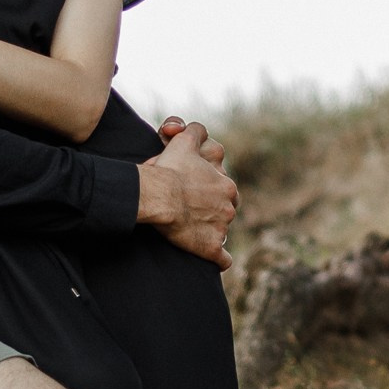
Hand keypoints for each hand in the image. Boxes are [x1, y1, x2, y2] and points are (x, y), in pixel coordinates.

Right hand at [136, 121, 239, 266]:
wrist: (159, 196)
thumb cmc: (169, 169)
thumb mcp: (183, 142)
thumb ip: (195, 131)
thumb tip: (198, 128)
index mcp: (226, 184)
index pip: (225, 189)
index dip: (211, 190)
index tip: (198, 193)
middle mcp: (229, 206)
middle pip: (227, 210)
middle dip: (216, 211)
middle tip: (196, 212)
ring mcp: (222, 228)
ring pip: (223, 232)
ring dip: (213, 232)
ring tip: (194, 232)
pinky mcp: (211, 248)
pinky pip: (223, 259)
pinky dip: (220, 259)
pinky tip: (216, 259)